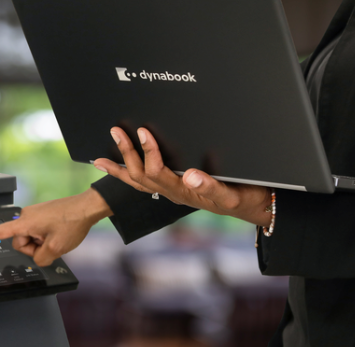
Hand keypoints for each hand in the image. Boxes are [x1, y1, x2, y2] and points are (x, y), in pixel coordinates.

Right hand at [0, 188, 112, 265]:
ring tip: (56, 237)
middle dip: (33, 248)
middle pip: (20, 242)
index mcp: (26, 222)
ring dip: (41, 243)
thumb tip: (38, 258)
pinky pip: (37, 231)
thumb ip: (41, 259)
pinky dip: (45, 237)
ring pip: (29, 238)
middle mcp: (26, 216)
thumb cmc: (73, 222)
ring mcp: (34, 214)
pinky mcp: (41, 214)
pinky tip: (58, 233)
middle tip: (51, 245)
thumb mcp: (56, 249)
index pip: (0, 232)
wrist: (87, 207)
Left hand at [93, 127, 272, 226]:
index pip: (158, 172)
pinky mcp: (173, 188)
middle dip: (127, 153)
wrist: (252, 207)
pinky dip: (125, 176)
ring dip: (120, 165)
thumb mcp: (231, 194)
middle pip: (140, 175)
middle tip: (116, 131)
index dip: (149, 152)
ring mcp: (170, 191)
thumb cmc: (244, 197)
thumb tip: (191, 176)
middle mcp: (172, 192)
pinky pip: (143, 184)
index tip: (144, 132)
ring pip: (137, 180)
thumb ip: (211, 187)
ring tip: (102, 157)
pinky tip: (115, 167)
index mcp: (183, 191)